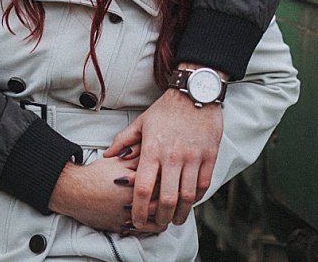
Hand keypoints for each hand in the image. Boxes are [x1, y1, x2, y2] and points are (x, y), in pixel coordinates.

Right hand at [48, 156, 164, 234]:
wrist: (74, 190)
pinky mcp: (119, 228)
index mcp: (135, 184)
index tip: (174, 178)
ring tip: (168, 211)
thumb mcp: (119, 160)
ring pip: (155, 223)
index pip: (162, 185)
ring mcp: (126, 218)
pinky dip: (150, 227)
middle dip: (170, 200)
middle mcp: (133, 203)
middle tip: (176, 195)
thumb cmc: (96, 174)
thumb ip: (140, 157)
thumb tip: (156, 154)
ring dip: (164, 217)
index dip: (170, 181)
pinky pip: (140, 231)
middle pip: (161, 204)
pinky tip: (154, 220)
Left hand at [104, 86, 222, 228]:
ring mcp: (193, 157)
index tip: (136, 221)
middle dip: (160, 218)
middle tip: (158, 224)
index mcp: (153, 150)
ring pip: (187, 196)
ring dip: (180, 213)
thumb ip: (124, 140)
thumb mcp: (142, 121)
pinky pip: (203, 184)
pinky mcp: (210, 155)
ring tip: (175, 219)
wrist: (196, 92)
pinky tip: (191, 201)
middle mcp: (173, 156)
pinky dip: (197, 197)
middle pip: (166, 198)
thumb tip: (107, 155)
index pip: (142, 188)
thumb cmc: (167, 108)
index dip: (138, 210)